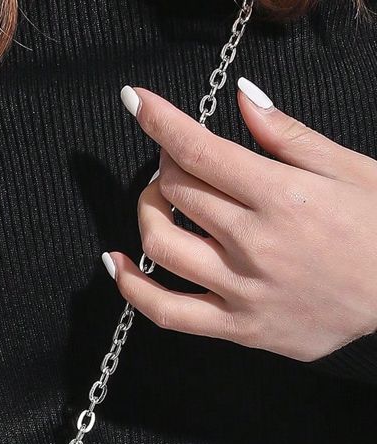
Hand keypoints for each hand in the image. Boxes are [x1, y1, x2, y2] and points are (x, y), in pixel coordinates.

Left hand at [102, 78, 376, 361]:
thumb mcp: (345, 167)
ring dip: (146, 214)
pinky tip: (116, 265)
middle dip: (164, 165)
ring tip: (158, 202)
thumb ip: (284, 134)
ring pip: (161, 246)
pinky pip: (167, 312)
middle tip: (176, 160)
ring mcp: (241, 289)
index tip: (137, 103)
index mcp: (280, 194)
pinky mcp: (238, 327)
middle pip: (176, 192)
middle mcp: (254, 242)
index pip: (199, 150)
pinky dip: (132, 287)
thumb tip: (242, 99)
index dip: (159, 121)